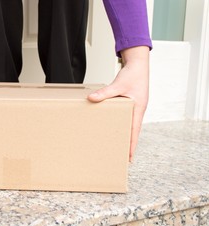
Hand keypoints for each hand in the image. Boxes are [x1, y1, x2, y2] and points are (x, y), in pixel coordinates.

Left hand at [87, 46, 149, 161]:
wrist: (139, 64)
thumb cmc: (133, 74)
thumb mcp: (118, 84)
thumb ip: (105, 93)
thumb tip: (91, 99)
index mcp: (138, 109)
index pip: (134, 131)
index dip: (131, 145)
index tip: (129, 157)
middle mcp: (137, 110)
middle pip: (132, 130)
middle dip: (127, 143)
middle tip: (120, 156)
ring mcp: (134, 107)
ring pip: (129, 124)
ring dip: (123, 133)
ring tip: (115, 144)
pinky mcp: (130, 103)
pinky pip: (125, 116)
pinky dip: (120, 123)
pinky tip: (112, 126)